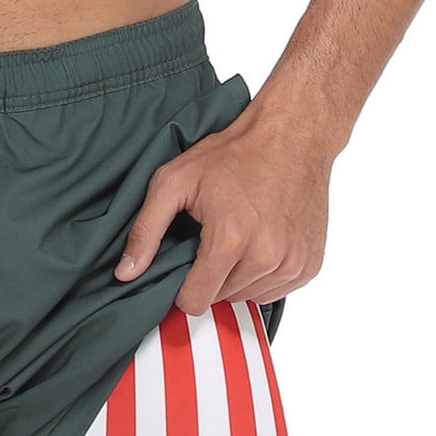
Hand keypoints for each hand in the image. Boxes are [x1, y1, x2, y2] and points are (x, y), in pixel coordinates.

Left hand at [114, 105, 330, 313]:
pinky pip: (274, 292)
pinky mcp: (309, 265)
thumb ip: (146, 231)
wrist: (294, 134)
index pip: (195, 301)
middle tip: (213, 239)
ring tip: (238, 238)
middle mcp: (266, 257)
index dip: (182, 287)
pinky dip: (262, 275)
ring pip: (247, 298)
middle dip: (210, 276)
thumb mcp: (174, 181)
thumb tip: (126, 273)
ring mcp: (292, 263)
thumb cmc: (235, 154)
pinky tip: (259, 243)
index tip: (185, 263)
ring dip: (236, 277)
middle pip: (220, 299)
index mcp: (230, 240)